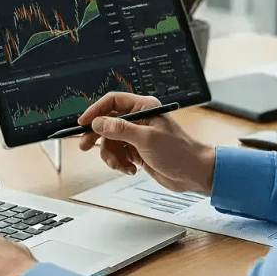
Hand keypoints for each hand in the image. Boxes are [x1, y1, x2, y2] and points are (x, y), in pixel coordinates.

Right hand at [78, 92, 215, 193]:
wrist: (193, 173)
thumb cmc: (178, 152)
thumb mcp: (146, 139)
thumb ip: (120, 130)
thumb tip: (98, 122)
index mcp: (143, 107)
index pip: (112, 102)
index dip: (95, 111)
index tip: (83, 123)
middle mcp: (138, 119)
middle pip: (106, 122)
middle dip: (97, 136)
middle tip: (85, 146)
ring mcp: (137, 135)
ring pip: (110, 141)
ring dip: (111, 155)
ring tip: (121, 165)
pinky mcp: (136, 150)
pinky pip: (118, 154)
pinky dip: (120, 163)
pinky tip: (131, 169)